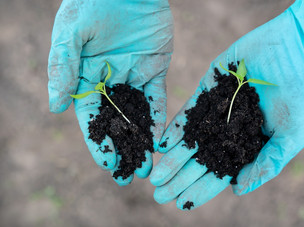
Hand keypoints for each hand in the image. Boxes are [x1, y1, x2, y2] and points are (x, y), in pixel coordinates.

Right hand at [48, 0, 172, 185]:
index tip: (107, 163)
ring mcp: (133, 76)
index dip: (98, 141)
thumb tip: (55, 107)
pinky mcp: (154, 69)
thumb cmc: (93, 3)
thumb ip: (63, 68)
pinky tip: (160, 140)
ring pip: (137, 115)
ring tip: (147, 166)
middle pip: (115, 122)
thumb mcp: (70, 33)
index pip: (91, 117)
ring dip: (141, 141)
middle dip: (122, 149)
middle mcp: (110, 81)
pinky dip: (159, 118)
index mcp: (86, 77)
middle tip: (129, 175)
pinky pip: (157, 98)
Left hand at [150, 0, 303, 209]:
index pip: (221, 171)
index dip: (201, 188)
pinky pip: (191, 109)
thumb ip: (267, 162)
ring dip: (174, 155)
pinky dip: (178, 126)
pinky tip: (164, 143)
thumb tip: (237, 189)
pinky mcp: (211, 85)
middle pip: (201, 157)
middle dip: (180, 176)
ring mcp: (220, 106)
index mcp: (249, 142)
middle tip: (158, 192)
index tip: (181, 203)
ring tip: (155, 174)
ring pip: (192, 136)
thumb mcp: (293, 135)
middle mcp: (231, 127)